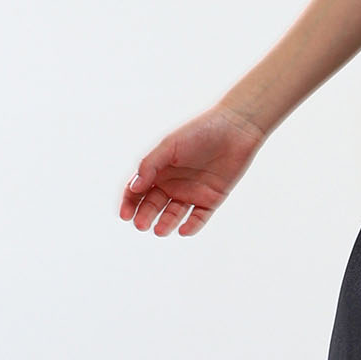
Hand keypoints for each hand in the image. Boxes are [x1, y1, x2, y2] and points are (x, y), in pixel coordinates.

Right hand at [119, 106, 266, 236]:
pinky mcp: (211, 199)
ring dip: (166, 223)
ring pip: (174, 214)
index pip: (138, 191)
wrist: (235, 128)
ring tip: (159, 231)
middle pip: (153, 205)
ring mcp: (192, 192)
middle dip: (145, 216)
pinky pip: (199, 217)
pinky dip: (191, 225)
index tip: (125, 216)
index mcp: (159, 170)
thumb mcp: (169, 146)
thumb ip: (150, 165)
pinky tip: (183, 231)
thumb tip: (134, 187)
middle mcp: (173, 183)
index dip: (130, 203)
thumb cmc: (199, 132)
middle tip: (141, 226)